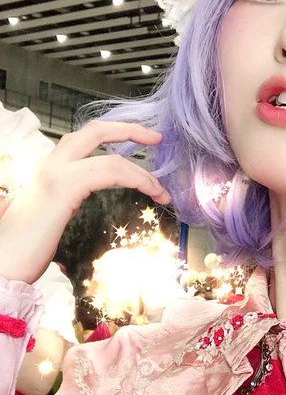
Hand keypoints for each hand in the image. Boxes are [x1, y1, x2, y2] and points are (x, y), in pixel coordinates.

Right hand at [0, 121, 170, 285]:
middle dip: (129, 130)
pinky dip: (136, 178)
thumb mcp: (49, 220)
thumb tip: (83, 211)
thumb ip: (65, 206)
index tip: (139, 145)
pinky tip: (149, 191)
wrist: (0, 265)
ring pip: (109, 154)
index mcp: (46, 171)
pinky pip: (110, 171)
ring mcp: (54, 173)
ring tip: (160, 188)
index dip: (114, 138)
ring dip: (142, 171)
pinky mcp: (63, 187)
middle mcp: (49, 164)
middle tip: (156, 138)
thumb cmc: (21, 251)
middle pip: (94, 130)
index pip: (83, 142)